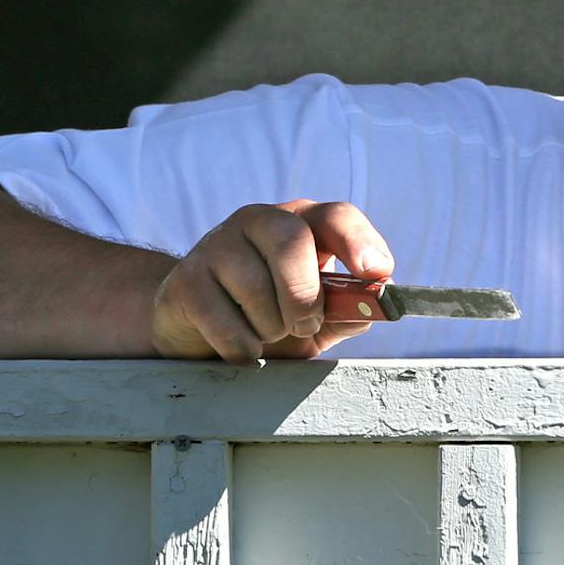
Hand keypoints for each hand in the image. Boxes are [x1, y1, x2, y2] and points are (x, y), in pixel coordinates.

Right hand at [151, 200, 395, 362]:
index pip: (335, 216)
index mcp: (299, 223)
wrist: (200, 330)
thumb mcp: (317, 319)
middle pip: (292, 243)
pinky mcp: (186, 279)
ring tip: (265, 333)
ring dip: (271, 329)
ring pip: (256, 288)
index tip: (377, 273)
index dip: (360, 242)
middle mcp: (258, 221)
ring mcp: (217, 245)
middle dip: (305, 297)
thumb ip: (346, 312)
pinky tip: (241, 347)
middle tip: (304, 325)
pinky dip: (242, 347)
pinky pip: (225, 322)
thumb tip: (369, 309)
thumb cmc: (268, 317)